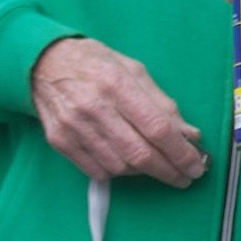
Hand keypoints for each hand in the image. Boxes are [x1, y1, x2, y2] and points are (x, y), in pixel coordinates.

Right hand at [30, 37, 208, 186]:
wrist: (44, 63)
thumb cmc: (96, 64)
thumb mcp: (134, 71)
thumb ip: (163, 104)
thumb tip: (190, 135)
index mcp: (117, 83)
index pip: (157, 128)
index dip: (180, 152)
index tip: (197, 164)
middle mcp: (94, 107)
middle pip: (139, 153)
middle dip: (169, 171)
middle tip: (186, 177)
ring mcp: (74, 127)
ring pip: (120, 167)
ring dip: (145, 172)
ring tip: (158, 165)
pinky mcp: (60, 141)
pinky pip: (97, 171)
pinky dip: (119, 173)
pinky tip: (129, 163)